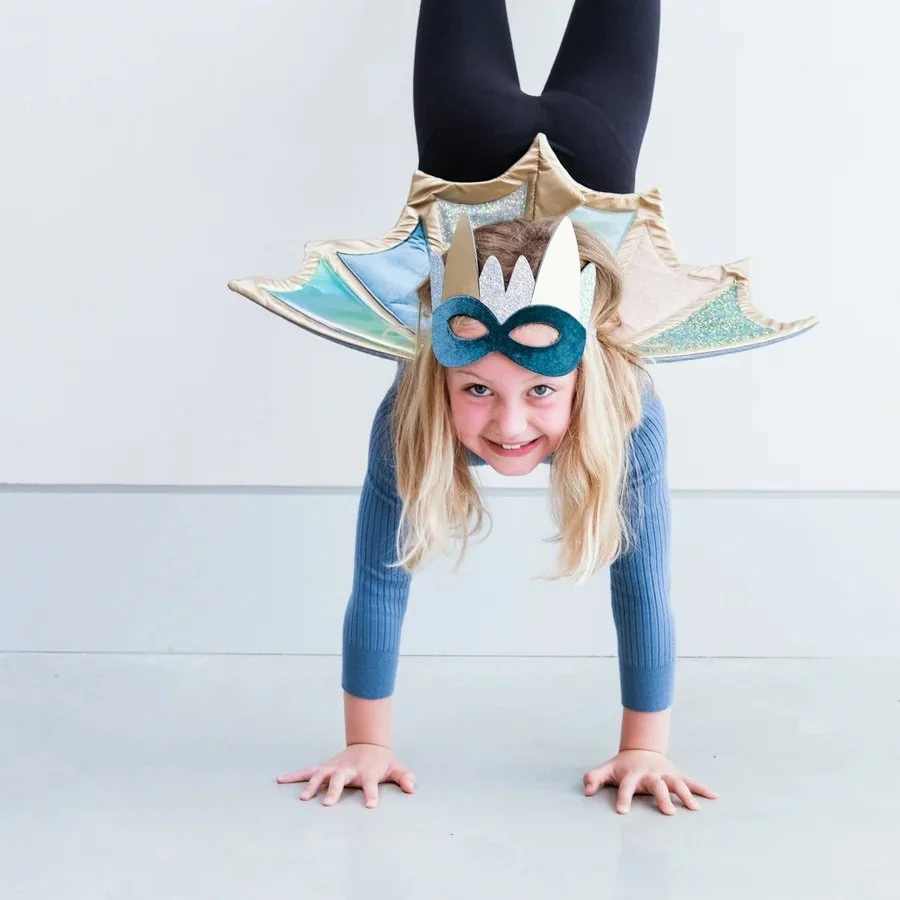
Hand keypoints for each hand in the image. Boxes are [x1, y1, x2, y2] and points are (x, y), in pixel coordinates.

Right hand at [276, 743, 415, 808]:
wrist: (368, 743)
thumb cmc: (382, 761)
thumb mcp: (395, 767)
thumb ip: (404, 777)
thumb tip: (411, 787)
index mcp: (366, 772)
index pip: (370, 784)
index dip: (371, 794)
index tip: (370, 806)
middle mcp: (348, 769)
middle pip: (340, 778)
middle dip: (334, 790)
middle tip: (328, 804)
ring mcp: (335, 767)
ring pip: (321, 775)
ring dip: (312, 785)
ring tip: (303, 798)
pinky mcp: (325, 767)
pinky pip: (308, 771)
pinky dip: (294, 775)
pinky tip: (280, 780)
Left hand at [583, 749, 717, 814]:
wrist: (641, 750)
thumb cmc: (622, 766)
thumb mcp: (606, 770)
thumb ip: (594, 778)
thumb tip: (586, 790)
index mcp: (632, 775)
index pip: (626, 787)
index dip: (623, 798)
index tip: (621, 812)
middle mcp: (650, 775)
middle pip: (657, 786)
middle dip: (662, 798)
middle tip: (667, 813)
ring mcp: (664, 774)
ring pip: (676, 783)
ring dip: (685, 794)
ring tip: (694, 808)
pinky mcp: (675, 775)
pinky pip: (691, 781)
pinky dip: (702, 788)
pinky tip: (714, 796)